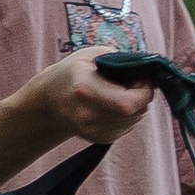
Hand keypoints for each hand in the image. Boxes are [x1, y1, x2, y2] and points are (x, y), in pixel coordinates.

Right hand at [40, 44, 158, 146]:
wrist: (49, 101)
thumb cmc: (72, 72)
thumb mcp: (91, 54)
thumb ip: (119, 59)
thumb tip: (144, 71)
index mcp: (84, 90)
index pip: (127, 103)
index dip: (144, 92)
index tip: (143, 78)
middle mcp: (88, 115)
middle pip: (134, 112)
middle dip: (142, 96)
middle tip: (133, 82)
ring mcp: (93, 131)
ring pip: (134, 120)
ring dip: (136, 106)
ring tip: (120, 91)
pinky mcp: (100, 139)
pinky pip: (127, 127)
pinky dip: (128, 115)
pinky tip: (114, 104)